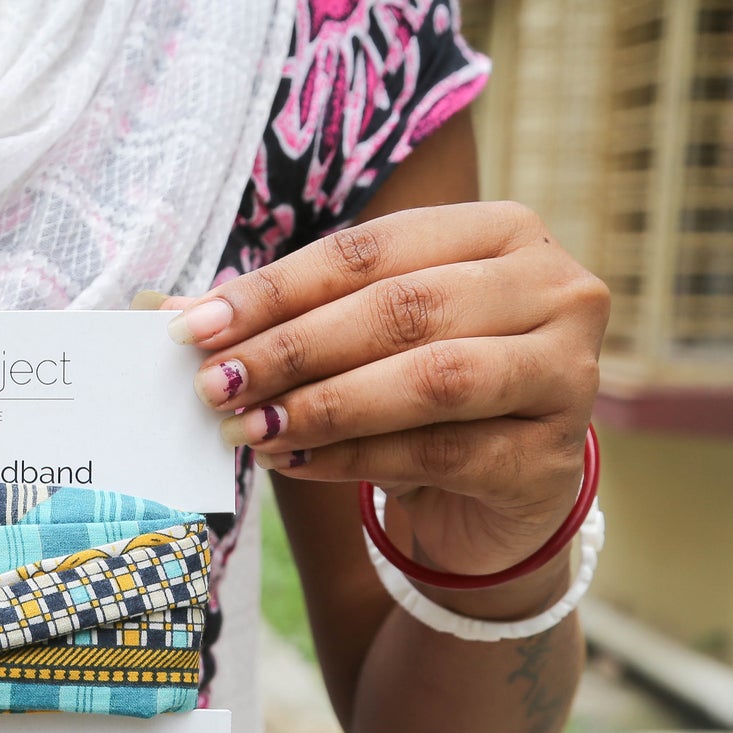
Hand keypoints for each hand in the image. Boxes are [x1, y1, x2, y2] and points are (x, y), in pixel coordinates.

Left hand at [154, 201, 606, 601]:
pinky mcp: (551, 458)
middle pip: (402, 309)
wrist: (496, 500)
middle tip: (211, 383)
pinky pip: (440, 453)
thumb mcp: (357, 346)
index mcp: (501, 233)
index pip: (373, 249)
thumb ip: (281, 320)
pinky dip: (354, 458)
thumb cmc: (422, 398)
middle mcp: (553, 290)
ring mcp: (566, 374)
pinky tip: (292, 460)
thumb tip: (166, 310)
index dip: (276, 288)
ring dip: (322, 405)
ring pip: (431, 381)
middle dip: (291, 348)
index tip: (191, 326)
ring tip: (245, 426)